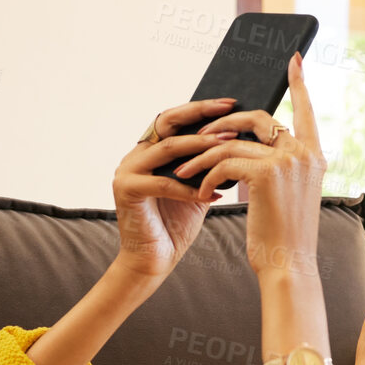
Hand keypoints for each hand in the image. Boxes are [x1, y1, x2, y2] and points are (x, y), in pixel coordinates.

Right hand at [111, 98, 241, 279]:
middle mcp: (135, 155)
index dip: (201, 109)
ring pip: (168, 149)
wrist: (153, 260)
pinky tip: (213, 194)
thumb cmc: (175, 226)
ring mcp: (127, 171)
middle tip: (230, 111)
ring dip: (200, 146)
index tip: (231, 104)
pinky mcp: (126, 190)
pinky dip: (190, 189)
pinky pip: (163, 183)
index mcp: (150, 151)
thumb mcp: (196, 188)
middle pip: (168, 123)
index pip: (175, 120)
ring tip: (227, 146)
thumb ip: (206, 165)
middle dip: (201, 115)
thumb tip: (238, 142)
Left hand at [170, 53, 324, 279]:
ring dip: (201, 157)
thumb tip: (240, 146)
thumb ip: (274, 166)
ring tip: (182, 174)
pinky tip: (201, 196)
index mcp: (314, 156)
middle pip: (257, 118)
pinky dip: (206, 177)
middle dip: (223, 123)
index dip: (299, 84)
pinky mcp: (267, 173)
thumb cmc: (281, 238)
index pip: (306, 111)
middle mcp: (305, 153)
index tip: (293, 60)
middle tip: (198, 137)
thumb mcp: (283, 196)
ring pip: (232, 143)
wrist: (288, 267)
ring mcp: (288, 160)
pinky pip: (224, 162)